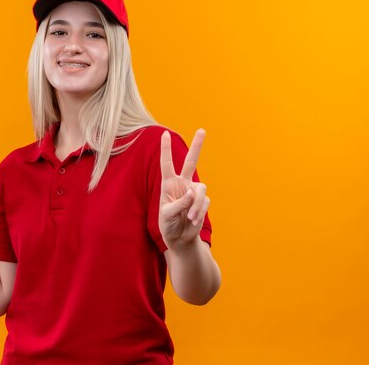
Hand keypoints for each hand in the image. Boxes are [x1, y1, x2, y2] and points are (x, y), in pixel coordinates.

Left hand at [159, 129, 210, 251]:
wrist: (180, 238)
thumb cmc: (168, 225)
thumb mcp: (167, 214)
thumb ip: (179, 203)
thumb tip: (192, 192)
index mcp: (168, 184)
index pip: (167, 163)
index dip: (166, 149)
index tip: (164, 133)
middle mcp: (182, 184)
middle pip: (191, 161)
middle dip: (197, 146)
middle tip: (202, 130)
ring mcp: (193, 191)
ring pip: (201, 189)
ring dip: (196, 204)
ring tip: (189, 217)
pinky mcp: (202, 201)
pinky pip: (204, 202)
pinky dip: (198, 211)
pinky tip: (192, 220)